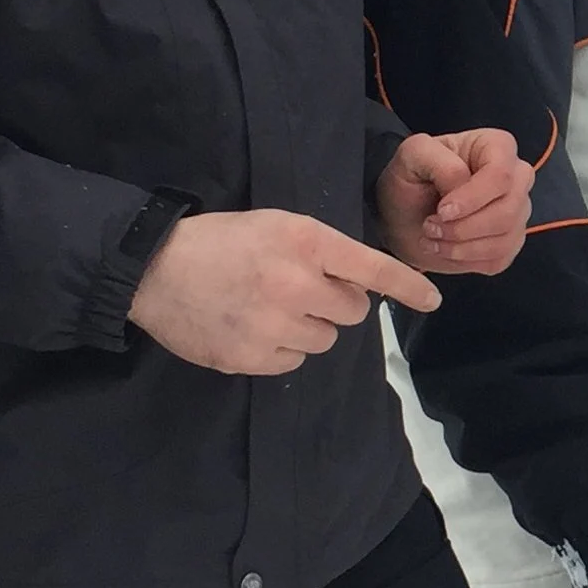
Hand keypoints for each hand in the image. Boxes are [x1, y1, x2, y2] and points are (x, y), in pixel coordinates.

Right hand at [128, 210, 439, 374]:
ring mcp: (273, 324)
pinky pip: (294, 361)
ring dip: (308, 327)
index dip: (407, 285)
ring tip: (269, 307)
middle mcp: (295, 283)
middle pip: (353, 311)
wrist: (154, 269)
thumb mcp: (278, 226)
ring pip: (325, 340)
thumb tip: (363, 286)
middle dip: (336, 303)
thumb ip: (322, 250)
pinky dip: (281, 349)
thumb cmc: (222, 241)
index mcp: (305, 242)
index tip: (432, 300)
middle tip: (300, 290)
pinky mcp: (251, 357)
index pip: (372, 268)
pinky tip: (253, 328)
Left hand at [376, 129, 531, 276]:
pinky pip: (499, 259)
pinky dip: (466, 260)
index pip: (501, 175)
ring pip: (505, 239)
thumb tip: (462, 184)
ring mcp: (517, 212)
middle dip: (464, 227)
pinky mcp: (509, 242)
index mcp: (497, 147)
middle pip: (509, 211)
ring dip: (461, 246)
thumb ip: (438, 161)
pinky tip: (444, 249)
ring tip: (431, 238)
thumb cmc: (411, 178)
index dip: (473, 198)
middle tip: (430, 226)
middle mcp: (516, 178)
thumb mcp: (412, 155)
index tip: (442, 211)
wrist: (404, 213)